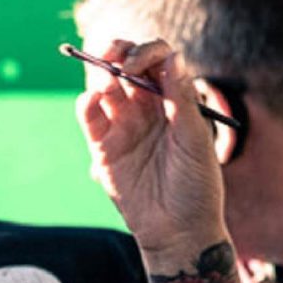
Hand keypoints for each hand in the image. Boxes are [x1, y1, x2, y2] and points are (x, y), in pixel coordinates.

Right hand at [74, 39, 226, 259]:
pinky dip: (85, 103)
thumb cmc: (197, 186)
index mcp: (175, 100)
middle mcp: (148, 106)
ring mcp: (124, 124)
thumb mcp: (196, 141)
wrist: (179, 230)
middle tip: (113, 58)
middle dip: (117, 51)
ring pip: (105, 84)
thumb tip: (172, 56)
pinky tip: (91, 100)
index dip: (147, 52)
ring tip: (104, 83)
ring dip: (100, 73)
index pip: (158, 59)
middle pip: (126, 63)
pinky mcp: (103, 146)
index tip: (140, 64)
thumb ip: (181, 100)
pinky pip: (89, 116)